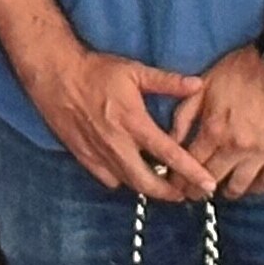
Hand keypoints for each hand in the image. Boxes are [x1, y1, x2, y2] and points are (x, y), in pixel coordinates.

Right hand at [16, 42, 214, 201]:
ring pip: (128, 183)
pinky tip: (131, 174)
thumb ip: (167, 82)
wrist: (56, 75)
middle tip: (185, 194)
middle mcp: (117, 144)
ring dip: (148, 189)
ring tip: (163, 188)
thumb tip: (198, 85)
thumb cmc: (96, 70)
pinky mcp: (84, 156)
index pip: (169, 154)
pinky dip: (123, 181)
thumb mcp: (135, 71)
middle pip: (148, 182)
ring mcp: (99, 153)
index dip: (191, 171)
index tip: (208, 184)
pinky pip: (107, 179)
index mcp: (134, 122)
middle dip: (169, 193)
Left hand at [172, 45, 263, 199]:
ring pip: (238, 187)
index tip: (175, 184)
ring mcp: (260, 153)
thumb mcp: (205, 85)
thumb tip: (170, 140)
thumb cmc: (241, 70)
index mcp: (214, 129)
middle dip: (197, 191)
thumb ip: (184, 114)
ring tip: (221, 188)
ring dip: (226, 191)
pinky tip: (248, 185)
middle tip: (194, 193)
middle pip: (211, 181)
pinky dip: (255, 188)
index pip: (190, 165)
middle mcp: (235, 147)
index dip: (179, 179)